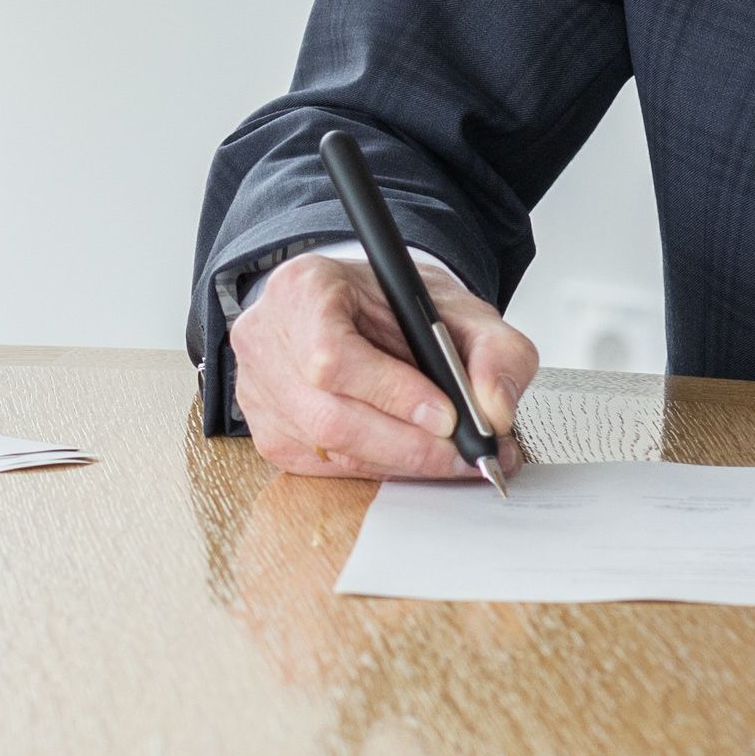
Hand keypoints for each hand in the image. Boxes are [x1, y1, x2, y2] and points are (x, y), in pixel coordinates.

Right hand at [231, 250, 538, 483]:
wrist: (362, 309)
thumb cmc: (399, 306)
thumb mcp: (460, 309)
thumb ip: (495, 351)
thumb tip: (496, 411)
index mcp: (302, 289)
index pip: (332, 355)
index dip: (391, 392)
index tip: (447, 414)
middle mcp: (266, 340)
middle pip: (329, 415)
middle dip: (408, 444)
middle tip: (465, 453)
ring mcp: (258, 390)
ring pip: (329, 449)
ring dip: (399, 460)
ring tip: (451, 455)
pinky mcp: (268, 432)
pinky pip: (326, 466)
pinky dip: (377, 466)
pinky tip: (409, 452)